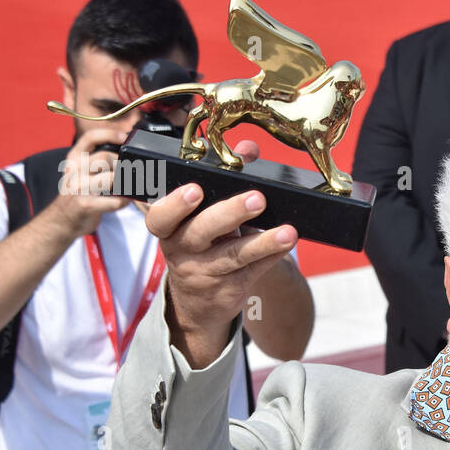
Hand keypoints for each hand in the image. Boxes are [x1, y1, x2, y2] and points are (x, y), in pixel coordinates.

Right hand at [50, 127, 131, 236]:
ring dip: (125, 182)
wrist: (61, 220)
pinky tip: (123, 201)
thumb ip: (96, 162)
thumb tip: (125, 152)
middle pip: (105, 158)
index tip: (124, 136)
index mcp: (74, 160)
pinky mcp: (86, 205)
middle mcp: (74, 171)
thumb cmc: (78, 195)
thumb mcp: (81, 173)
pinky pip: (115, 201)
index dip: (108, 134)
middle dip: (121, 164)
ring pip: (111, 177)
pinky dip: (124, 201)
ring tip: (128, 186)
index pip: (90, 138)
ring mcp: (79, 188)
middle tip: (129, 172)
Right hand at [146, 177, 297, 368]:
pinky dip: (273, 254)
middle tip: (256, 198)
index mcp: (169, 228)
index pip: (160, 217)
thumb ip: (223, 177)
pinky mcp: (231, 288)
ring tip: (287, 232)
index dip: (175, 205)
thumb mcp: (201, 213)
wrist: (197, 299)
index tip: (194, 189)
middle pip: (202, 232)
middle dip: (230, 213)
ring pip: (234, 256)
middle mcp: (183, 251)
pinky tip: (288, 241)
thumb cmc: (200, 240)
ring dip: (263, 242)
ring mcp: (206, 272)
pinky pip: (255, 270)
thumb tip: (248, 149)